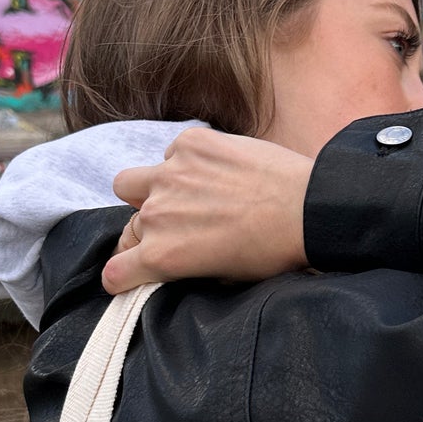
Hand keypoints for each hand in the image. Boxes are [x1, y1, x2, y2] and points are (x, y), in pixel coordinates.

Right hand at [102, 128, 313, 293]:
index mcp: (162, 256)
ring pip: (130, 182)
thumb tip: (176, 262)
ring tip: (186, 194)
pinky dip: (186, 162)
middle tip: (178, 230)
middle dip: (144, 231)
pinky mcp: (190, 144)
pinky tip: (218, 170)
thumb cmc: (274, 251)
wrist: (309, 208)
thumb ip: (186, 268)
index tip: (131, 271)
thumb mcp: (223, 277)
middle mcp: (155, 215)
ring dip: (148, 191)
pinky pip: (171, 153)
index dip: (122, 273)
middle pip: (127, 227)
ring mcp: (170, 174)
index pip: (113, 271)